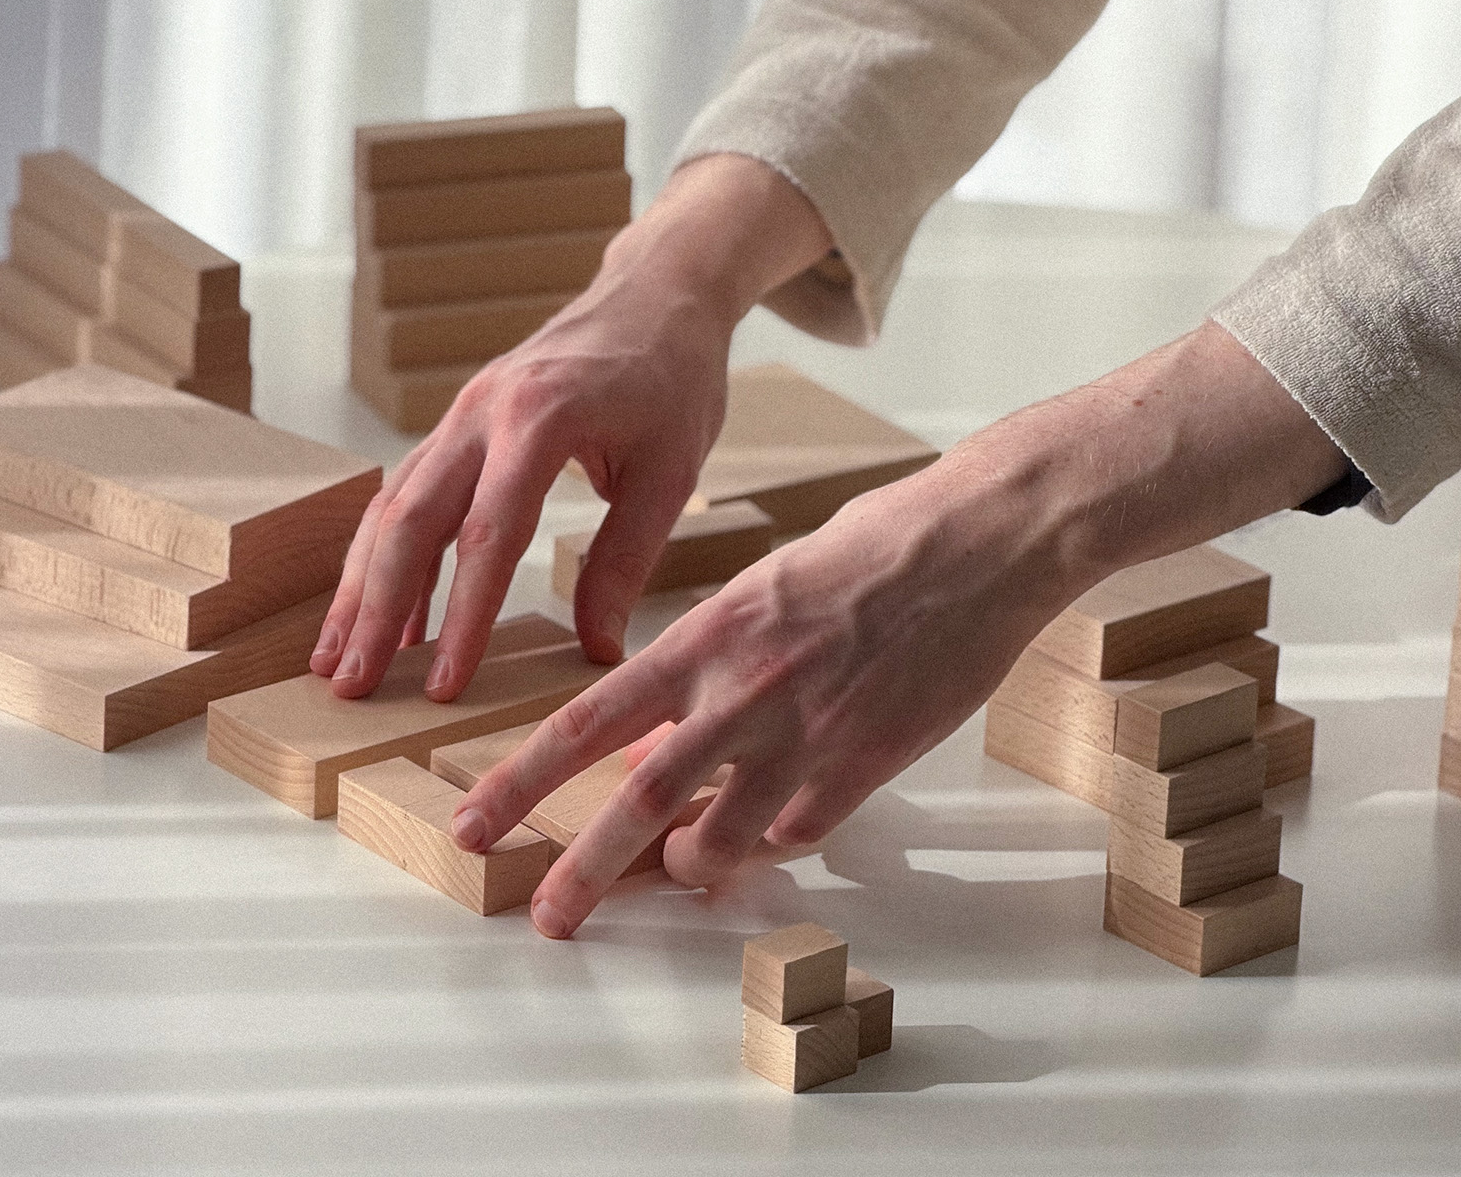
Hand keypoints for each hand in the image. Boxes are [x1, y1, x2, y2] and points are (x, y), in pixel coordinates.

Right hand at [310, 154, 834, 697]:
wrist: (656, 295)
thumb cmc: (674, 379)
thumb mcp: (671, 472)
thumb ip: (626, 559)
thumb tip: (597, 649)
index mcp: (540, 416)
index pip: (489, 533)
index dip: (464, 615)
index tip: (447, 683)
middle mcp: (483, 410)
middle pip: (411, 519)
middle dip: (375, 609)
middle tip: (351, 686)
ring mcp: (462, 413)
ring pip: (393, 507)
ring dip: (363, 587)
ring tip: (339, 662)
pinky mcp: (460, 423)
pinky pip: (409, 493)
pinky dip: (388, 555)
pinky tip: (383, 614)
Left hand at [450, 456, 1082, 937]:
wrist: (982, 543)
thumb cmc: (878, 543)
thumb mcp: (766, 588)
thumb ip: (706, 665)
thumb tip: (654, 742)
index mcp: (710, 634)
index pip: (589, 720)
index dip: (524, 780)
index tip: (478, 822)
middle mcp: (747, 691)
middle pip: (642, 800)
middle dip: (584, 869)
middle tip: (549, 917)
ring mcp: (811, 734)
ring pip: (724, 838)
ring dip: (692, 862)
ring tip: (684, 866)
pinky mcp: (870, 764)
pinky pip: (800, 830)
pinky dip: (776, 840)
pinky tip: (776, 828)